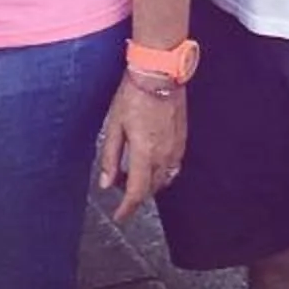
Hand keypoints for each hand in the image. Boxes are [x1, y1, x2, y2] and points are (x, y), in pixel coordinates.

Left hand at [94, 80, 186, 221]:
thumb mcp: (114, 125)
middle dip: (134, 194)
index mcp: (144, 153)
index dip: (126, 209)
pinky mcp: (182, 138)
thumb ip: (110, 157)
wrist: (159, 73)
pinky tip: (150, 162)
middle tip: (118, 184)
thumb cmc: (134, 95)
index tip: (118, 216)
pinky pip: (174, 166)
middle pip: (151, 189)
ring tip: (132, 173)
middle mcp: (163, 154)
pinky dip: (161, 172)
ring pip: (164, 179)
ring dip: (148, 183)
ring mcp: (176, 147)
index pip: (136, 192)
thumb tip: (106, 183)